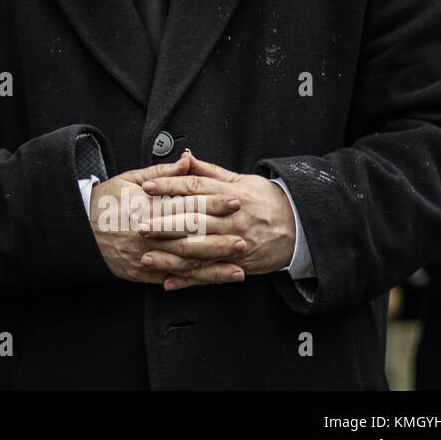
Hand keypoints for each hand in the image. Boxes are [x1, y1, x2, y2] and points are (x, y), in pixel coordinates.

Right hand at [90, 154, 246, 287]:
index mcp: (145, 209)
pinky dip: (195, 280)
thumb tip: (187, 161)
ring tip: (238, 267)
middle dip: (219, 239)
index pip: (187, 206)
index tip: (235, 201)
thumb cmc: (106, 201)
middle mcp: (146, 235)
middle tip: (244, 237)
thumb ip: (162, 173)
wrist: (79, 229)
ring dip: (213, 267)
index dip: (213, 203)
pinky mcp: (142, 273)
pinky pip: (173, 277)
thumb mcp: (129, 179)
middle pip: (190, 238)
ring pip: (185, 263)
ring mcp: (144, 256)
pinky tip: (214, 280)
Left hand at [139, 150, 296, 288]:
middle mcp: (233, 220)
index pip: (195, 188)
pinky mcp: (238, 264)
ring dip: (171, 255)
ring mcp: (235, 244)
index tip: (147, 187)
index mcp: (231, 195)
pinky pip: (210, 273)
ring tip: (147, 256)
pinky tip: (169, 281)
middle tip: (141, 225)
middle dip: (165, 223)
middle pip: (194, 220)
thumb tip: (184, 158)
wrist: (299, 227)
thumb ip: (209, 172)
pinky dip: (189, 279)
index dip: (170, 186)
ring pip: (199, 250)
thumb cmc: (266, 200)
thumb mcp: (241, 180)